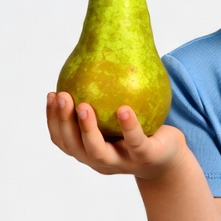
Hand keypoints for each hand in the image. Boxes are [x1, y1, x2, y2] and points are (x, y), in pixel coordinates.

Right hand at [46, 91, 184, 179]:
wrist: (169, 157)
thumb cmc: (139, 131)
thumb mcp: (116, 117)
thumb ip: (101, 100)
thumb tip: (89, 58)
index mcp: (88, 151)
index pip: (62, 139)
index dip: (52, 119)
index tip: (51, 94)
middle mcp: (101, 161)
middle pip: (74, 147)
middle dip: (63, 122)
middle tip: (62, 96)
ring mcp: (122, 162)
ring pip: (98, 151)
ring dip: (87, 129)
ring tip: (83, 106)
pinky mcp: (146, 158)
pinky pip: (135, 142)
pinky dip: (128, 127)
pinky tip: (123, 109)